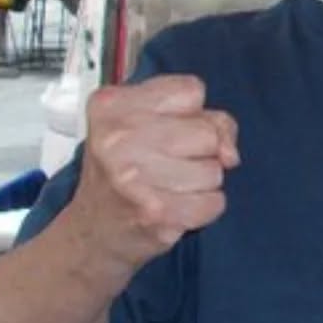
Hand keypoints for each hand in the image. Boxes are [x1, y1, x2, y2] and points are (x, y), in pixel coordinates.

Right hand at [70, 74, 239, 280]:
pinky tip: (174, 209)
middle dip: (200, 152)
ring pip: (214, 170)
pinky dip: (202, 209)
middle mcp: (117, 138)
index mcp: (112, 105)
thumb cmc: (126, 173)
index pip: (191, 91)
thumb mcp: (150, 126)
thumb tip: (229, 153)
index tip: (168, 131)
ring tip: (167, 188)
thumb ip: (203, 120)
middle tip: (165, 166)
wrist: (93, 232)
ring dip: (201, 183)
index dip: (191, 114)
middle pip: (207, 132)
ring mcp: (133, 177)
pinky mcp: (155, 213)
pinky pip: (214, 202)